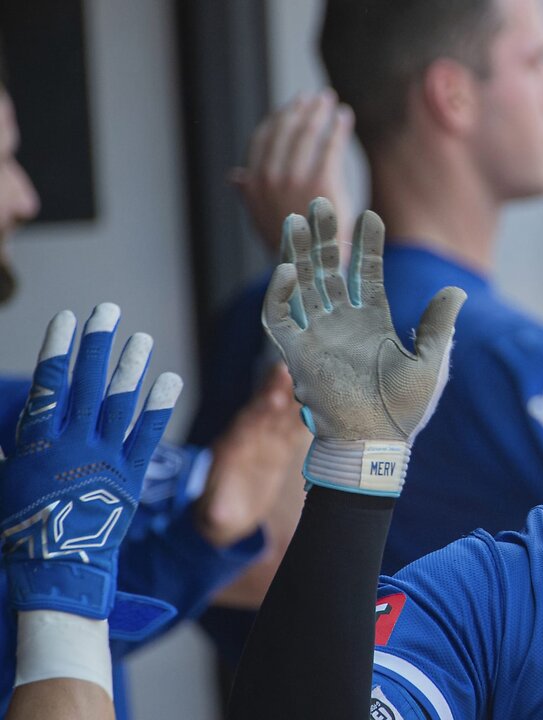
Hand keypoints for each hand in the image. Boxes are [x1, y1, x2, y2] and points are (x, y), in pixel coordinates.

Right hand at [0, 304, 181, 618]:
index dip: (57, 349)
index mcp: (36, 443)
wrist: (54, 568)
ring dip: (131, 367)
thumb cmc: (20, 531)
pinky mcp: (129, 475)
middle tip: (108, 310)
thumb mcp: (6, 484)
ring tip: (142, 338)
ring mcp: (103, 456)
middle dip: (95, 343)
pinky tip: (170, 379)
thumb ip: (14, 451)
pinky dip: (159, 406)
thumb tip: (13, 425)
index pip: (48, 384)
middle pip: (85, 383)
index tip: (66, 318)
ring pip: (119, 402)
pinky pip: (147, 434)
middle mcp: (71, 442)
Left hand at [195, 363, 308, 547]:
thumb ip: (220, 513)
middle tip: (290, 375)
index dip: (259, 414)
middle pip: (263, 413)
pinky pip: (292, 425)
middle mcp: (246, 441)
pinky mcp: (278, 447)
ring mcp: (264, 442)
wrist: (228, 515)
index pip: (246, 429)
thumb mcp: (217, 518)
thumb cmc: (221, 516)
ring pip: (279, 414)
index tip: (272, 399)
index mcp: (230, 454)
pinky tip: (318, 396)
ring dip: (290, 394)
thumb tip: (221, 517)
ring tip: (305, 375)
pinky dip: (303, 411)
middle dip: (276, 394)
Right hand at [232, 90, 353, 258]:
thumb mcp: (263, 218)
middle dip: (301, 109)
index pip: (263, 139)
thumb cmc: (293, 244)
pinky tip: (345, 117)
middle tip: (316, 97)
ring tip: (330, 101)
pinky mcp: (322, 181)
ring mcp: (294, 179)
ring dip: (319, 112)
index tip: (292, 107)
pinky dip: (338, 127)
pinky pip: (331, 145)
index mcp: (253, 184)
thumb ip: (250, 194)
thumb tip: (234, 177)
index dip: (279, 119)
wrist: (315, 268)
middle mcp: (269, 178)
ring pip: (308, 133)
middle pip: (286, 131)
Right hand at [262, 197, 465, 496]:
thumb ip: (438, 324)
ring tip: (297, 218)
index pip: (367, 274)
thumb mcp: (430, 362)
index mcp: (372, 324)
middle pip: (329, 271)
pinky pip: (279, 319)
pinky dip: (279, 294)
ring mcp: (318, 337)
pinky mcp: (297, 355)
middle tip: (320, 201)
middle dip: (325, 237)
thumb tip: (458, 289)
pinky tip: (288, 268)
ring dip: (299, 253)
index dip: (368, 246)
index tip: (372, 215)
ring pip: (303, 285)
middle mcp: (342, 325)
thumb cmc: (403, 411)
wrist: (375, 445)